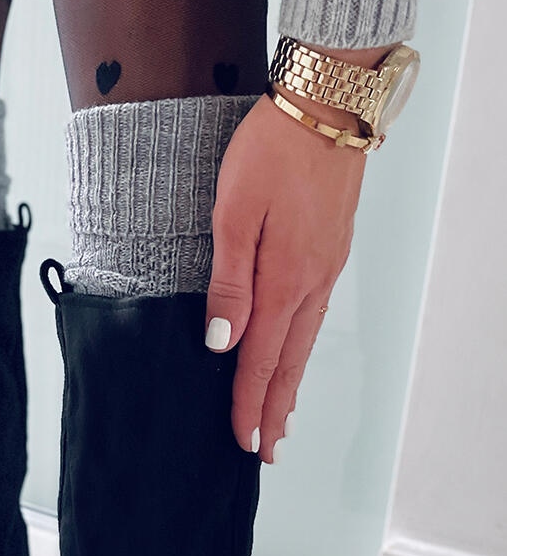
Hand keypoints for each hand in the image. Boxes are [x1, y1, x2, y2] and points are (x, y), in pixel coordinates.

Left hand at [205, 92, 366, 458]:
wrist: (328, 104)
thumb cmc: (273, 150)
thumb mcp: (233, 213)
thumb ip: (228, 283)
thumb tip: (223, 342)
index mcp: (283, 280)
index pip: (260, 361)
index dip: (249, 405)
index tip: (242, 441)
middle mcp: (311, 284)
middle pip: (288, 364)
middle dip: (275, 411)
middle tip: (265, 451)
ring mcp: (327, 269)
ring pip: (304, 344)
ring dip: (289, 386)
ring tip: (279, 419)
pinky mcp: (332, 253)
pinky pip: (313, 317)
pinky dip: (300, 350)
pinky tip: (292, 355)